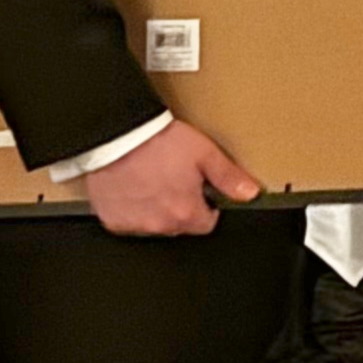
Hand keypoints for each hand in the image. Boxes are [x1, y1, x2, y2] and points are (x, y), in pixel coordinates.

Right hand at [83, 119, 261, 236]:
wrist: (116, 137)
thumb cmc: (158, 143)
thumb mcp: (204, 153)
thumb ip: (229, 177)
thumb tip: (250, 193)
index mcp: (185, 213)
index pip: (206, 224)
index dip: (207, 207)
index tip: (201, 192)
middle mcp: (160, 225)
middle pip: (180, 225)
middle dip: (181, 207)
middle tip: (174, 180)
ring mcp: (134, 225)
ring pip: (154, 224)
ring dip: (156, 209)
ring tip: (152, 181)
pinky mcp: (112, 220)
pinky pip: (128, 221)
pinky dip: (132, 209)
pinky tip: (132, 187)